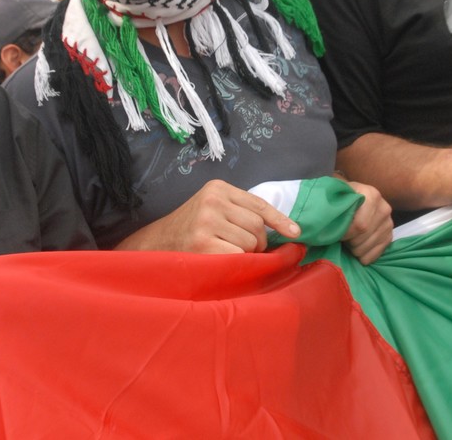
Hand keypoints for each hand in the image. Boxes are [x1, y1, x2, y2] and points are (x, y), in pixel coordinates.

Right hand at [116, 180, 299, 253]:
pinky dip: (237, 263)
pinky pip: (239, 256)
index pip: (258, 204)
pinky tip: (221, 261)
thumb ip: (240, 212)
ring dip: (246, 253)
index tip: (296, 234)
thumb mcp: (212, 210)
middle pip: (258, 225)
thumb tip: (284, 230)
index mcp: (217, 188)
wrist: (154, 246)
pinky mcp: (204, 243)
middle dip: (257, 242)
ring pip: (250, 242)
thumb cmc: (190, 231)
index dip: (280, 220)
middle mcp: (213, 201)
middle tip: (240, 249)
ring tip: (225, 253)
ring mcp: (207, 222)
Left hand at [341, 180, 392, 264]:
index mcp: (371, 196)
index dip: (345, 233)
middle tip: (340, 237)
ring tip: (347, 241)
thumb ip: (333, 206)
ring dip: (353, 249)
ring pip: (367, 247)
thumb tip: (328, 222)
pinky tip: (355, 249)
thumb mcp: (338, 195)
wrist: (356, 199)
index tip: (335, 233)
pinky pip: (375, 254)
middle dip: (348, 241)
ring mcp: (388, 223)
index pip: (360, 225)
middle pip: (363, 236)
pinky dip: (363, 257)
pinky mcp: (389, 236)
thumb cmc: (343, 198)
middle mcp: (384, 209)